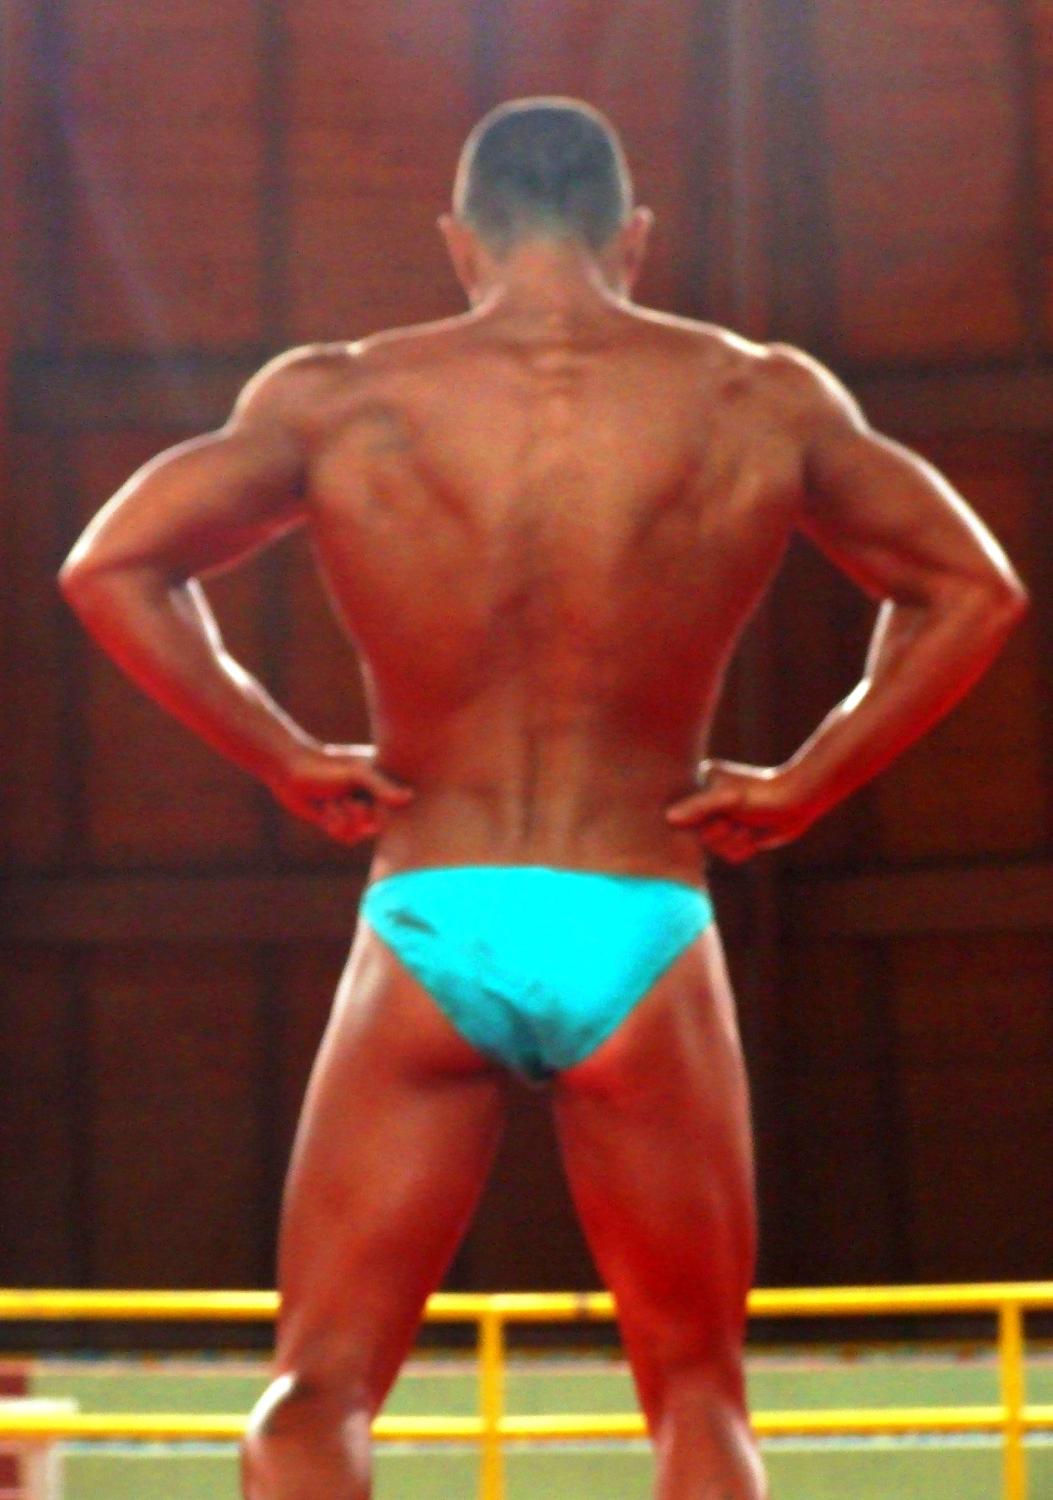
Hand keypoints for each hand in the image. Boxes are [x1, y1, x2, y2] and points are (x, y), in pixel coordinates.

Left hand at [267, 742, 414, 844]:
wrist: (290, 771)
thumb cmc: (326, 766)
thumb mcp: (357, 774)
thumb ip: (383, 787)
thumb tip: (410, 797)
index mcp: (383, 780)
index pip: (399, 806)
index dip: (384, 811)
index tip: (366, 801)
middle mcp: (373, 797)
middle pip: (380, 824)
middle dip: (359, 816)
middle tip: (347, 800)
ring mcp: (356, 810)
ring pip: (361, 833)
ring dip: (343, 821)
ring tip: (332, 802)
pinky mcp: (340, 822)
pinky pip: (346, 838)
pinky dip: (333, 826)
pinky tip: (324, 810)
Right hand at [665, 759, 814, 863]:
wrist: (798, 802)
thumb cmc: (762, 794)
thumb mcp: (728, 798)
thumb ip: (698, 807)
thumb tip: (669, 818)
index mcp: (701, 787)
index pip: (684, 816)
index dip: (701, 823)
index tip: (720, 815)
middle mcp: (710, 805)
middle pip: (700, 838)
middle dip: (722, 833)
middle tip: (738, 820)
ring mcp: (725, 821)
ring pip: (716, 850)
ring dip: (736, 842)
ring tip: (750, 826)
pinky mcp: (739, 837)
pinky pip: (731, 857)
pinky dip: (745, 850)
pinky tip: (756, 835)